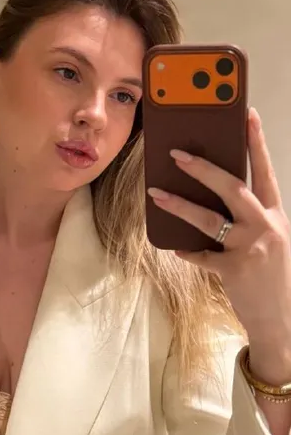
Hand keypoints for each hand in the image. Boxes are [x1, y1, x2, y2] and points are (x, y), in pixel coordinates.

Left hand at [148, 108, 290, 375]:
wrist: (281, 319)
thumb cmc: (271, 275)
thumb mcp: (270, 239)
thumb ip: (248, 218)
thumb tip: (211, 196)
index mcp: (276, 215)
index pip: (265, 170)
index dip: (256, 142)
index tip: (245, 115)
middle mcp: (266, 226)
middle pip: (233, 187)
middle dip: (203, 168)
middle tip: (177, 154)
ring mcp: (250, 247)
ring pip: (209, 218)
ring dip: (179, 204)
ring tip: (156, 194)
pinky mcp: (234, 269)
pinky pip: (201, 255)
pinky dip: (187, 250)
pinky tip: (175, 246)